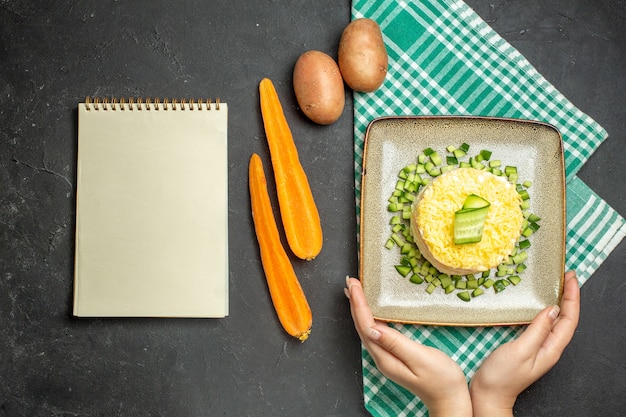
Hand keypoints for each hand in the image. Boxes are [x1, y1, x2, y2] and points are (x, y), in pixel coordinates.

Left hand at [345, 277, 471, 416]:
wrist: (450, 399)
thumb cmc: (441, 379)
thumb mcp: (421, 358)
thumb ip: (396, 343)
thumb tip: (373, 329)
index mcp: (385, 357)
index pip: (366, 325)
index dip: (359, 304)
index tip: (355, 285)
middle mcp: (381, 357)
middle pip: (362, 326)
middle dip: (355, 303)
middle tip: (351, 281)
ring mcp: (386, 357)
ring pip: (367, 328)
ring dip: (360, 309)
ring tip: (355, 291)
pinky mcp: (393, 355)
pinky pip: (376, 331)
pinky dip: (370, 316)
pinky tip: (371, 310)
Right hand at [469, 270, 580, 416]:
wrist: (487, 395)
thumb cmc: (501, 376)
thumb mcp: (520, 350)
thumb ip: (537, 330)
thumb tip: (552, 309)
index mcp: (551, 348)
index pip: (569, 319)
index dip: (572, 297)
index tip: (570, 277)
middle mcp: (549, 347)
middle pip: (566, 318)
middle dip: (569, 296)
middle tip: (566, 275)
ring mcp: (538, 347)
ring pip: (554, 320)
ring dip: (558, 301)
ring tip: (556, 284)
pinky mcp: (527, 346)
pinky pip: (541, 324)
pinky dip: (543, 309)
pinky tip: (537, 302)